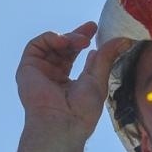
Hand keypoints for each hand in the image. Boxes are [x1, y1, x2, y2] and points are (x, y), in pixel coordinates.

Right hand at [15, 23, 133, 139]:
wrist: (63, 123)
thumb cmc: (81, 111)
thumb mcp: (98, 79)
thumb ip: (107, 58)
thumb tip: (124, 40)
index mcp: (65, 82)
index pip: (72, 55)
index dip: (81, 40)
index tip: (95, 29)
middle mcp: (50, 76)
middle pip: (61, 47)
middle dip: (76, 35)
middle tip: (91, 28)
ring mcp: (38, 73)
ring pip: (50, 45)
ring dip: (67, 38)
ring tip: (81, 41)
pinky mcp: (27, 70)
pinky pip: (35, 46)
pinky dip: (50, 38)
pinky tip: (64, 41)